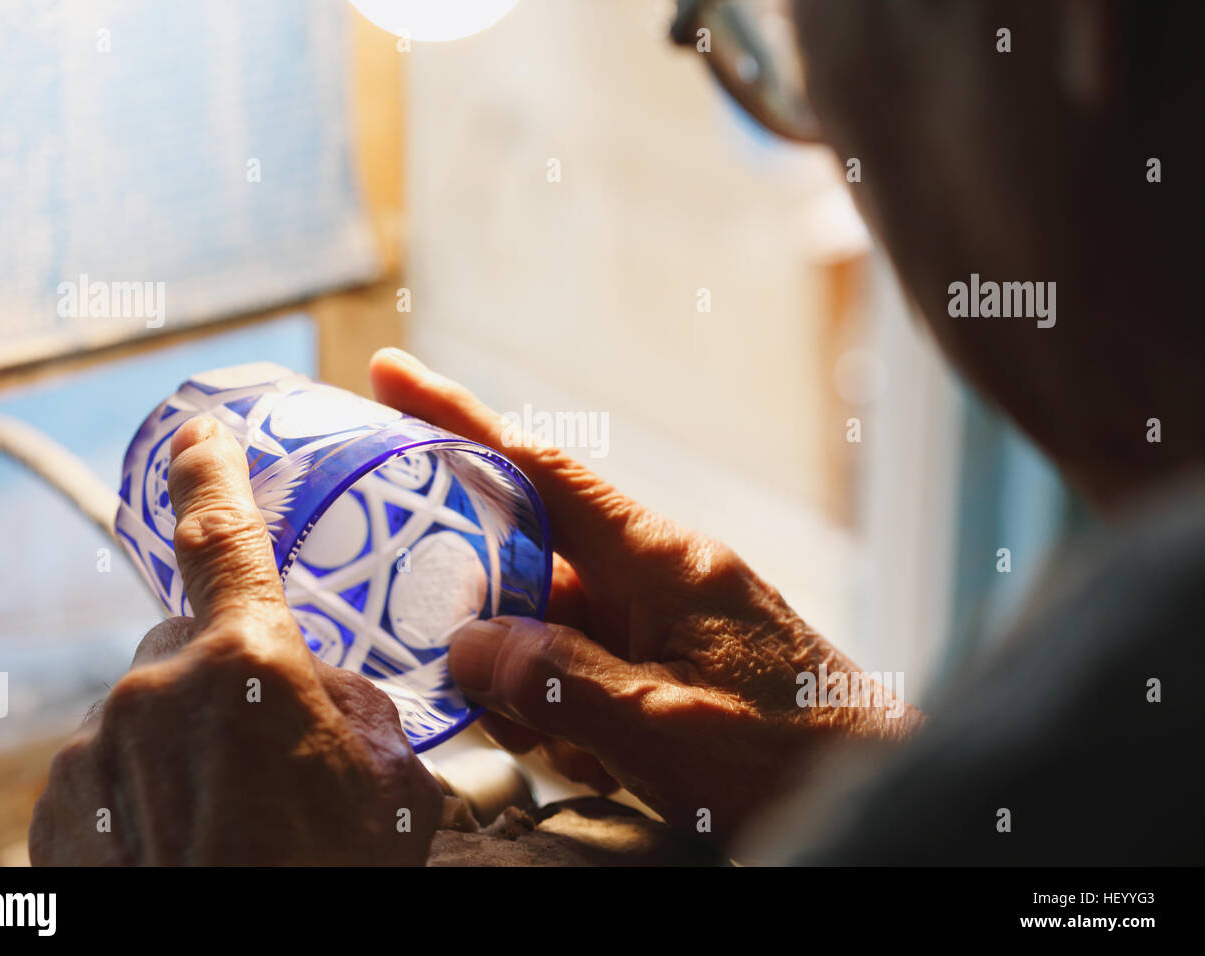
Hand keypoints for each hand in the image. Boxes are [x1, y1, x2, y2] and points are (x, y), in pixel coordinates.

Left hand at [29, 416, 441, 864]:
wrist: (233, 948)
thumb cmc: (330, 873)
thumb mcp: (390, 782)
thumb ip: (353, 709)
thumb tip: (327, 695)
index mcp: (245, 663)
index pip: (223, 539)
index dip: (213, 475)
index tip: (199, 429)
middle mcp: (153, 692)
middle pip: (185, 645)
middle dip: (223, 676)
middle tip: (270, 748)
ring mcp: (95, 753)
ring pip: (146, 715)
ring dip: (185, 746)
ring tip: (234, 820)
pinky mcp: (56, 813)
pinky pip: (108, 771)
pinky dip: (142, 793)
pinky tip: (186, 841)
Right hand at [369, 348, 920, 839]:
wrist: (880, 793)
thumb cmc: (794, 758)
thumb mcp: (666, 725)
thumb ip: (560, 681)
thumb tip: (466, 643)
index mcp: (661, 558)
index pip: (542, 470)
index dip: (459, 421)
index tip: (390, 375)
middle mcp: (657, 575)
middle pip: (530, 559)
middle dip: (480, 613)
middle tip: (454, 667)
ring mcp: (664, 622)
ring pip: (549, 629)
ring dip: (529, 690)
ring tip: (572, 750)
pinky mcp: (671, 665)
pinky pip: (585, 671)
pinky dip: (567, 716)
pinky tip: (600, 765)